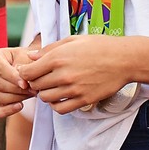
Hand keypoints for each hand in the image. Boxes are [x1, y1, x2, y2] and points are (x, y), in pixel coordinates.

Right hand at [0, 46, 38, 117]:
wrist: (30, 71)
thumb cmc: (28, 62)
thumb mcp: (28, 58)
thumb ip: (24, 66)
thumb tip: (20, 78)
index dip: (12, 77)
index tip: (25, 84)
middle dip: (16, 89)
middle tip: (32, 89)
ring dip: (16, 98)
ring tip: (30, 94)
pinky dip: (8, 110)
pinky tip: (20, 105)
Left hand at [16, 35, 130, 114]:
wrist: (123, 60)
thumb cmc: (98, 46)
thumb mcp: (72, 40)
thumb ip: (49, 49)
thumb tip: (31, 57)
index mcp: (57, 58)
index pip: (29, 72)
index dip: (24, 73)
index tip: (27, 72)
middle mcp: (63, 75)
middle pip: (36, 86)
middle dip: (34, 83)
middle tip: (40, 79)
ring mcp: (73, 89)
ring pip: (46, 98)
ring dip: (45, 93)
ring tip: (51, 87)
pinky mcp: (83, 100)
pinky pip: (60, 109)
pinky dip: (56, 105)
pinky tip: (59, 97)